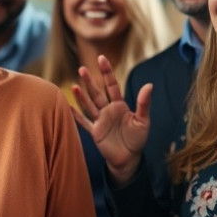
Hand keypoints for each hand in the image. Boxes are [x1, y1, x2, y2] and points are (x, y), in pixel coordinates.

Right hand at [72, 55, 150, 184]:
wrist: (129, 159)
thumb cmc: (137, 139)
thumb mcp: (143, 120)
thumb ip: (144, 103)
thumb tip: (149, 85)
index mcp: (120, 106)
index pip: (111, 85)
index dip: (106, 72)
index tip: (101, 58)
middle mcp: (108, 110)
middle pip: (97, 93)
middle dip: (89, 81)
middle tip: (81, 68)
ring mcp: (100, 121)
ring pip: (88, 105)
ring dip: (81, 95)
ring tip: (75, 85)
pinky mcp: (95, 132)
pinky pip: (83, 122)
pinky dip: (75, 114)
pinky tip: (67, 105)